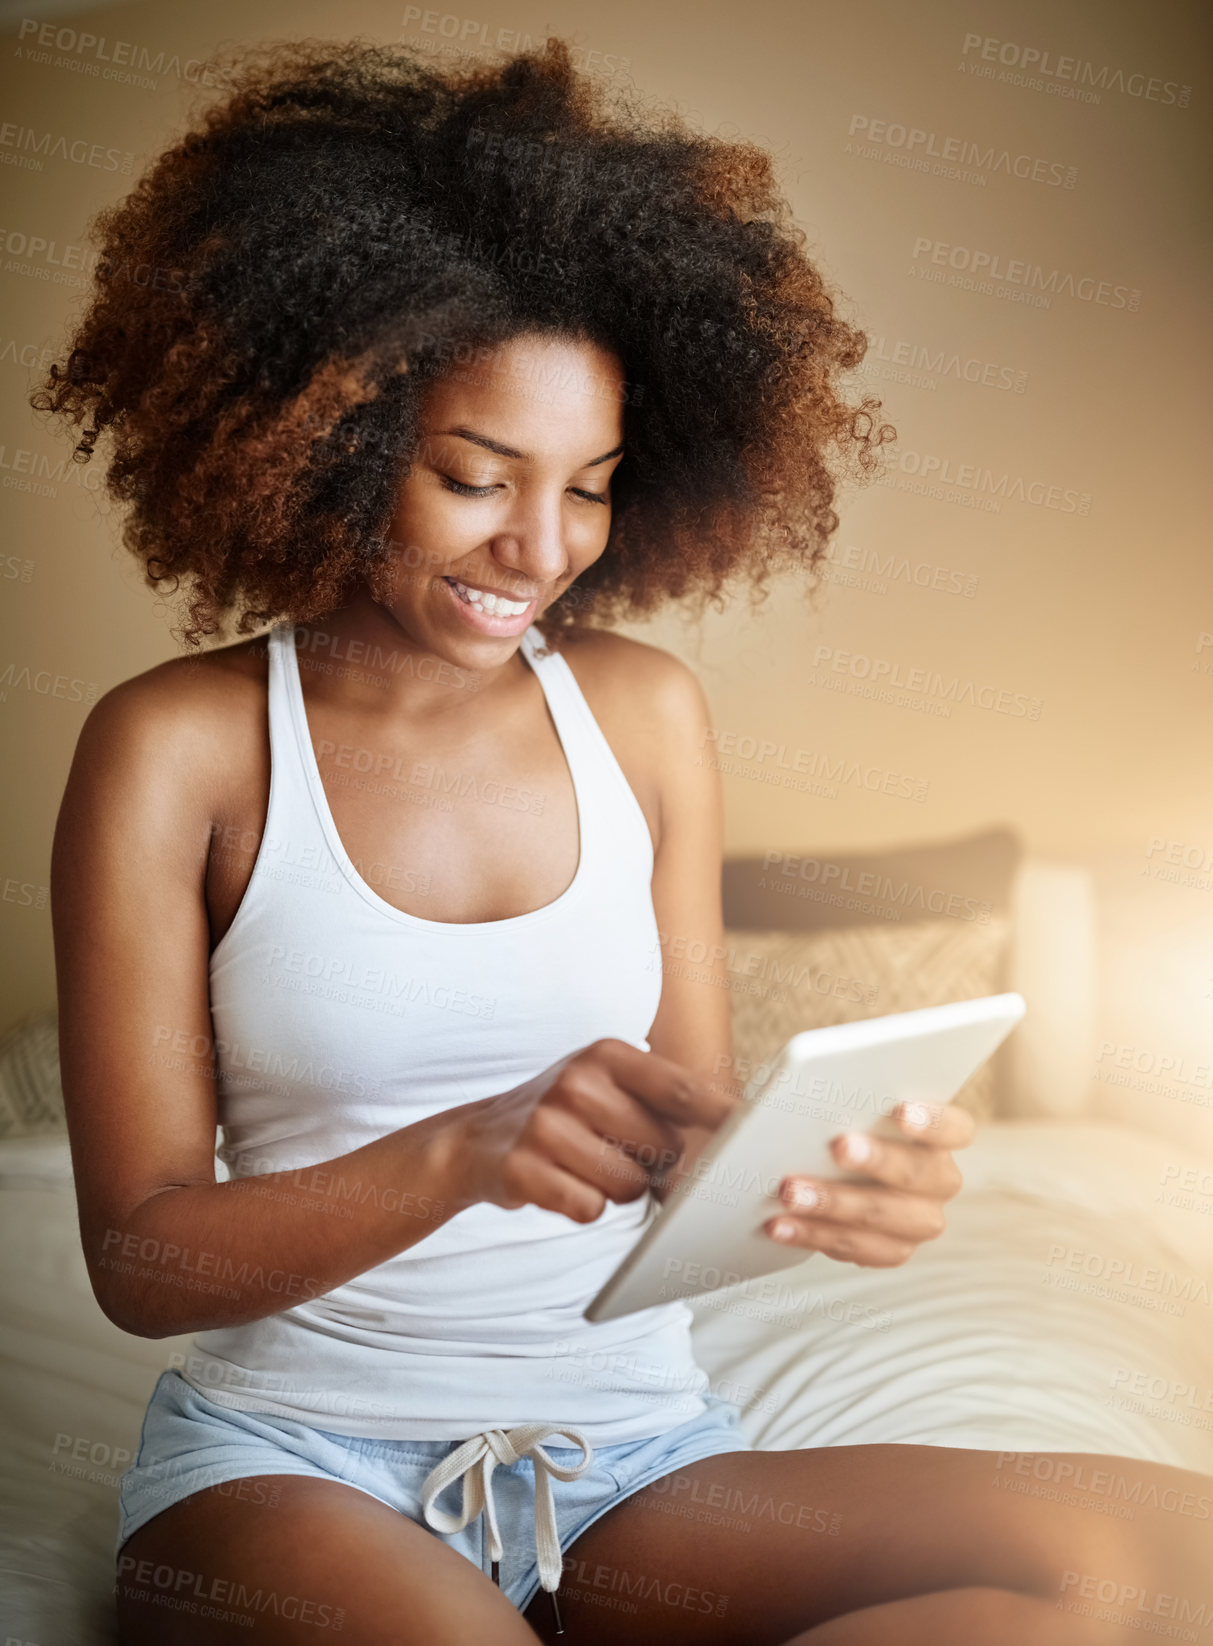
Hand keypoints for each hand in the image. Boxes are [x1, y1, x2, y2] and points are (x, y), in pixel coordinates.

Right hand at [436, 1039, 737, 1222]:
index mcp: (608, 1054)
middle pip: (663, 1148)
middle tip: (622, 1152)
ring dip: (619, 1190)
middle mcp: (577, 1080)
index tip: (765, 1136)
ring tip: (587, 1165)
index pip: (684, 1089)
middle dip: (655, 1164)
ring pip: (629, 1186)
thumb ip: (664, 1102)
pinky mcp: (524, 1167)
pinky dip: (584, 1207)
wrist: (476, 1140)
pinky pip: (589, 1209)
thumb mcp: (607, 1086)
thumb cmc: (565, 1116)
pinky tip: (563, 1184)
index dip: (726, 1118)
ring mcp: (546, 1123)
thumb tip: (735, 1136)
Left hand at [762, 1101, 974, 1267]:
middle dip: (877, 1160)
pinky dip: (815, 1235)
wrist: (814, 1161)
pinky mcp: (890, 1249)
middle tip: (838, 1147)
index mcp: (940, 1134)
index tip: (899, 1110)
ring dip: (835, 1205)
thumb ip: (842, 1082)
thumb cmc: (831, 1117)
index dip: (933, 1121)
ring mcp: (919, 1219)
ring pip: (886, 1217)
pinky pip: (858, 1249)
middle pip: (920, 1173)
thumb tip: (815, 1073)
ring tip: (790, 1193)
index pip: (955, 1127)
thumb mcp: (840, 1095)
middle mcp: (939, 1179)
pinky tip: (781, 1224)